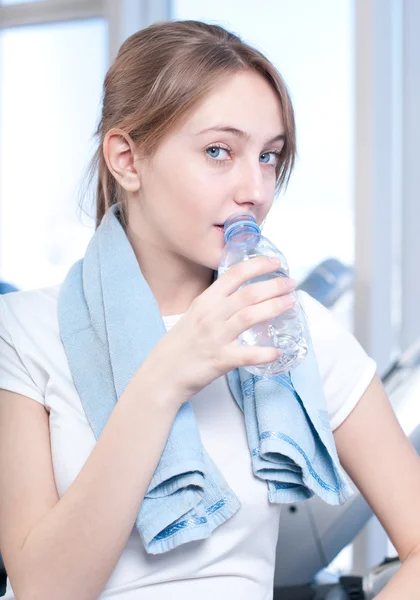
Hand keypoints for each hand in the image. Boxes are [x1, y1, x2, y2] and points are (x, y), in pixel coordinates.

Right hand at [142, 256, 295, 404]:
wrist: (161, 375)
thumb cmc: (180, 346)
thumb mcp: (194, 316)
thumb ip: (216, 305)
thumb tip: (244, 298)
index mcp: (205, 301)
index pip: (234, 275)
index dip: (258, 265)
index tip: (276, 263)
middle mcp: (210, 315)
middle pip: (248, 294)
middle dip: (274, 286)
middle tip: (291, 284)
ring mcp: (215, 337)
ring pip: (250, 316)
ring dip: (274, 308)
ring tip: (291, 303)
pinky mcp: (219, 360)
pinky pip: (247, 354)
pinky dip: (264, 353)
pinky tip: (277, 351)